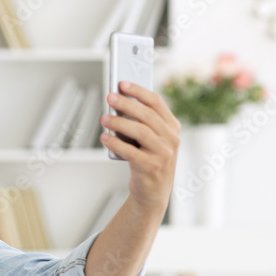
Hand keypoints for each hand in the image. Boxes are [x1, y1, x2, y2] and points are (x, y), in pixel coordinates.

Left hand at [100, 81, 179, 215]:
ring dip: (119, 123)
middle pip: (147, 115)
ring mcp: (163, 154)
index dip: (139, 91)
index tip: (122, 83)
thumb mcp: (149, 139)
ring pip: (140, 131)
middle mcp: (171, 138)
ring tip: (103, 118)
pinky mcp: (151, 167)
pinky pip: (131, 152)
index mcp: (172, 127)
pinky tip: (105, 138)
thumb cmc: (147, 159)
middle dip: (126, 104)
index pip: (157, 103)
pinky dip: (116, 143)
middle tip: (109, 97)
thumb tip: (116, 104)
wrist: (153, 192)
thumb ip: (139, 123)